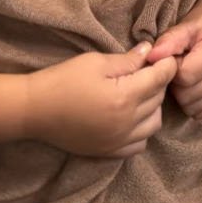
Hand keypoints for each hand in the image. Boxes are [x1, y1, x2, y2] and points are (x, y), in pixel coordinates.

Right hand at [24, 44, 177, 157]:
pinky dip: (142, 130)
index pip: (160, 79)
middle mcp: (127, 122)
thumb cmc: (62, 80)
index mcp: (125, 97)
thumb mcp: (95, 62)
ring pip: (154, 123)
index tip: (166, 57)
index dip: (167, 65)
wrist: (33, 110)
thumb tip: (150, 51)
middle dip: (158, 83)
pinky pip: (139, 144)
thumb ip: (127, 60)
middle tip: (147, 71)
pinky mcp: (109, 151)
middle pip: (159, 99)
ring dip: (153, 107)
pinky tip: (131, 117)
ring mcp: (118, 140)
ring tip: (138, 94)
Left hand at [146, 9, 201, 119]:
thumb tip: (151, 57)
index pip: (185, 77)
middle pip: (189, 95)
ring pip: (196, 107)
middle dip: (177, 86)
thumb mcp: (185, 26)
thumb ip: (168, 42)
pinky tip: (193, 86)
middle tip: (177, 70)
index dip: (172, 72)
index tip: (173, 60)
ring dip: (185, 96)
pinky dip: (195, 103)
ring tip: (186, 77)